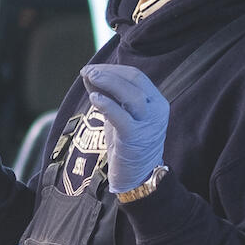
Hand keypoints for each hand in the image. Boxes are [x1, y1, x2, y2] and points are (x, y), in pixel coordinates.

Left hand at [81, 65, 168, 194]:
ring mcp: (148, 124)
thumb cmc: (128, 144)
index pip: (136, 76)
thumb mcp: (119, 115)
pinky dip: (107, 104)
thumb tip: (89, 74)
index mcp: (156, 101)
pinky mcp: (135, 138)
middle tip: (88, 70)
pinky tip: (94, 97)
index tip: (92, 68)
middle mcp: (156, 110)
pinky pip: (121, 117)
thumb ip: (108, 95)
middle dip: (109, 73)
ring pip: (132, 95)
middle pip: (134, 81)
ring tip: (90, 77)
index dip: (113, 69)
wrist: (138, 176)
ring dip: (108, 83)